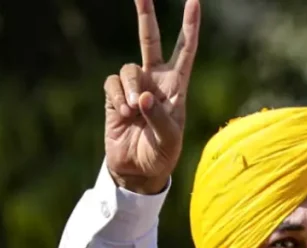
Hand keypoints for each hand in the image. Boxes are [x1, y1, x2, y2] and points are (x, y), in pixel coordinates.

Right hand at [103, 0, 200, 193]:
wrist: (138, 171)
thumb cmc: (162, 155)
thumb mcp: (170, 141)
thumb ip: (160, 119)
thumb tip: (143, 96)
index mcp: (177, 88)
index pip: (185, 52)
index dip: (189, 28)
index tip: (194, 2)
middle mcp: (155, 81)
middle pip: (150, 41)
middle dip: (145, 16)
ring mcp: (134, 87)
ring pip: (128, 68)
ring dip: (130, 88)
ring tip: (134, 112)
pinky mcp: (115, 96)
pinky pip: (112, 83)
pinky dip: (118, 97)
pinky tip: (124, 114)